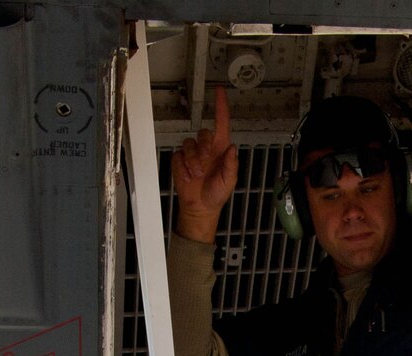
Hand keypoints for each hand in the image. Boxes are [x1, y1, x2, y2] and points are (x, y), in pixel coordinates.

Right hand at [172, 85, 237, 242]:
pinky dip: (183, 168)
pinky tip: (188, 177)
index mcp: (220, 149)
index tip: (219, 91)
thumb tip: (232, 148)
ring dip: (193, 161)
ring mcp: (192, 153)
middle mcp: (206, 148)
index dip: (220, 106)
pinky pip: (179, 156)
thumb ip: (231, 165)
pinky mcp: (180, 160)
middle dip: (203, 148)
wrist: (200, 207)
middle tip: (204, 166)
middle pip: (202, 133)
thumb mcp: (229, 181)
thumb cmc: (216, 194)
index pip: (221, 123)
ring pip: (189, 144)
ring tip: (197, 175)